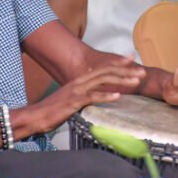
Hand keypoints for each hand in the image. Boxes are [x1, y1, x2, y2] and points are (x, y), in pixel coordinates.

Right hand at [27, 59, 145, 133]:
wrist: (35, 117)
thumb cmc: (54, 110)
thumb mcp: (74, 100)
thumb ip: (86, 96)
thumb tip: (98, 97)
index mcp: (81, 80)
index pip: (103, 67)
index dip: (118, 63)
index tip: (133, 59)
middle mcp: (80, 82)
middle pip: (107, 72)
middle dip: (126, 71)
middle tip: (142, 72)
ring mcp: (77, 91)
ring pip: (103, 81)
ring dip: (121, 80)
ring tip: (136, 81)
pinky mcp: (73, 102)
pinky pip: (92, 97)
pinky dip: (106, 95)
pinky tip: (118, 96)